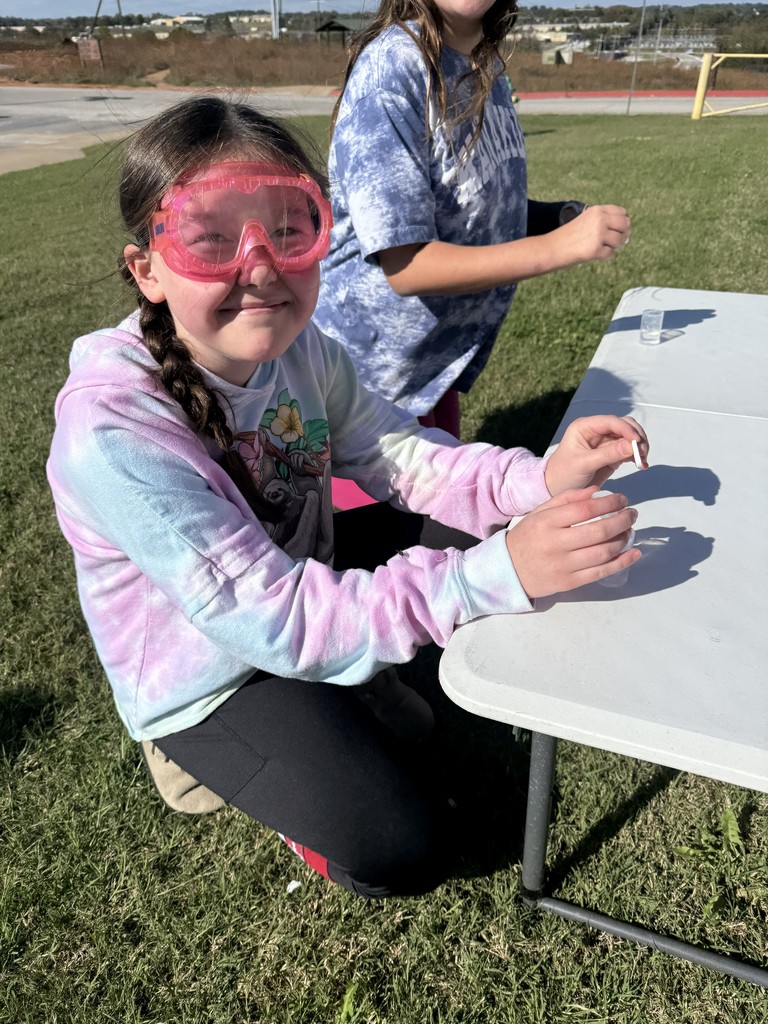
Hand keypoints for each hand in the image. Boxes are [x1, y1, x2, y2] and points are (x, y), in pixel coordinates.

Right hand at [505, 488, 639, 598]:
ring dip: (623, 539)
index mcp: (547, 523)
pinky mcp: (570, 583)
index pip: (585, 509)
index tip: (622, 499)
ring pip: (603, 552)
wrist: (508, 570)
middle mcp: (555, 544)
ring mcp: (563, 566)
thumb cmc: (528, 537)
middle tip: (632, 514)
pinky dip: (622, 562)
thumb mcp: (540, 512)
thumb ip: (567, 499)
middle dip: (623, 520)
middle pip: (599, 530)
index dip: (609, 503)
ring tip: (629, 531)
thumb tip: (598, 492)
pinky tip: (634, 553)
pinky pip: (601, 572)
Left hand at [545, 415, 648, 495]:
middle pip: (624, 426)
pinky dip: (637, 455)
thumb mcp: (584, 464)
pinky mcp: (612, 454)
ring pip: (629, 437)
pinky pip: (628, 450)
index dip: (626, 429)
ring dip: (639, 447)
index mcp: (585, 427)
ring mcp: (605, 442)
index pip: (610, 422)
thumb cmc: (563, 473)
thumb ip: (608, 454)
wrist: (557, 488)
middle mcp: (596, 431)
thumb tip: (632, 445)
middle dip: (636, 437)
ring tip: (642, 461)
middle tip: (643, 452)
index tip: (637, 441)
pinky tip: (641, 464)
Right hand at [553, 204, 630, 265]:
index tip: (616, 230)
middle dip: (623, 234)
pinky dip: (604, 256)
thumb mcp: (587, 221)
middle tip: (613, 241)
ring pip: (620, 241)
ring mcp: (598, 234)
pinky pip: (610, 254)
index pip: (622, 213)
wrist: (552, 248)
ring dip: (613, 246)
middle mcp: (600, 220)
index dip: (622, 223)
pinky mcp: (596, 249)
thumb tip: (627, 234)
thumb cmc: (569, 236)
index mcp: (598, 210)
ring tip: (600, 248)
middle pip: (626, 225)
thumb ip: (605, 222)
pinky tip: (593, 254)